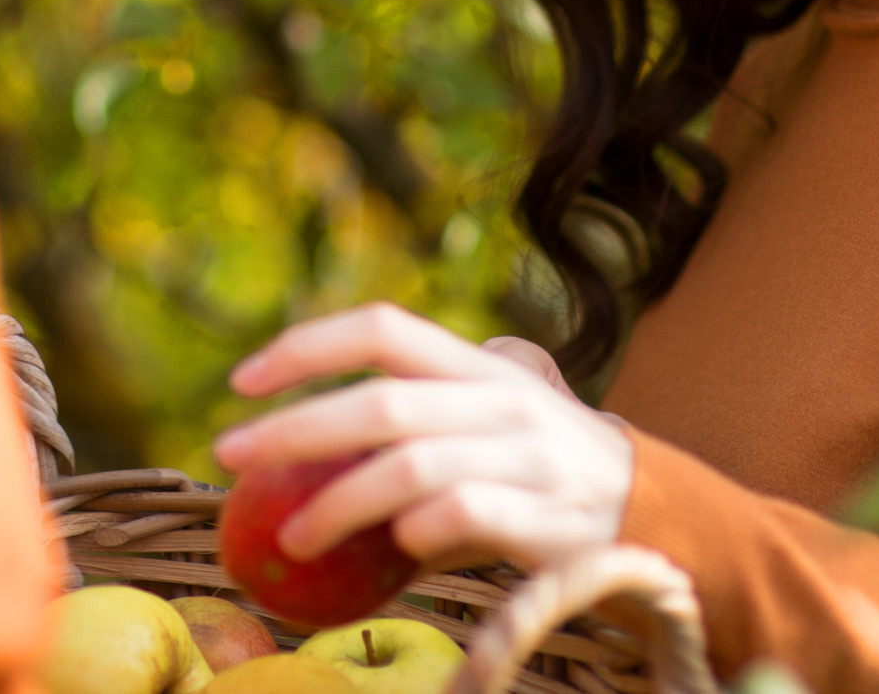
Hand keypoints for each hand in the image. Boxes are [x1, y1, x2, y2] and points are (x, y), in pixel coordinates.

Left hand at [211, 303, 634, 574]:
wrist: (649, 509)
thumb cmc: (538, 461)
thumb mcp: (489, 409)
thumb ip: (422, 402)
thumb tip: (304, 427)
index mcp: (478, 364)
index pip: (384, 328)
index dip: (308, 346)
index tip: (240, 380)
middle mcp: (502, 400)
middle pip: (382, 404)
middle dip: (295, 430)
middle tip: (230, 457)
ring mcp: (528, 458)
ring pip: (411, 468)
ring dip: (337, 504)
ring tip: (290, 539)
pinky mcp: (547, 518)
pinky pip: (464, 516)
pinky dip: (416, 532)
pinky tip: (394, 549)